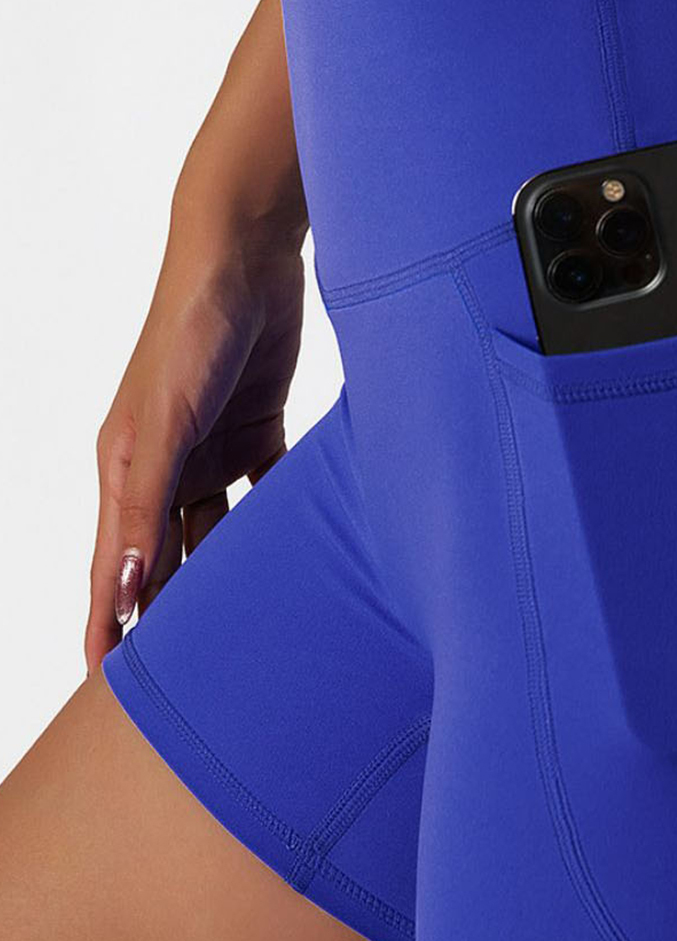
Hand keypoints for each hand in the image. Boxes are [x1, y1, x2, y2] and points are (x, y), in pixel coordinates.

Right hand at [86, 226, 303, 672]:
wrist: (245, 252)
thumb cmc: (191, 327)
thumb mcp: (167, 418)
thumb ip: (147, 503)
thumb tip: (125, 586)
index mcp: (127, 469)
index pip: (115, 567)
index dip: (110, 625)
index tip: (108, 688)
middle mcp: (165, 466)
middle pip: (168, 558)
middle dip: (173, 612)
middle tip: (196, 676)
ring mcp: (212, 449)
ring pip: (220, 532)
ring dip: (231, 575)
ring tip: (253, 629)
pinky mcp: (258, 429)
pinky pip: (268, 492)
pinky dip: (278, 523)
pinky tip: (304, 557)